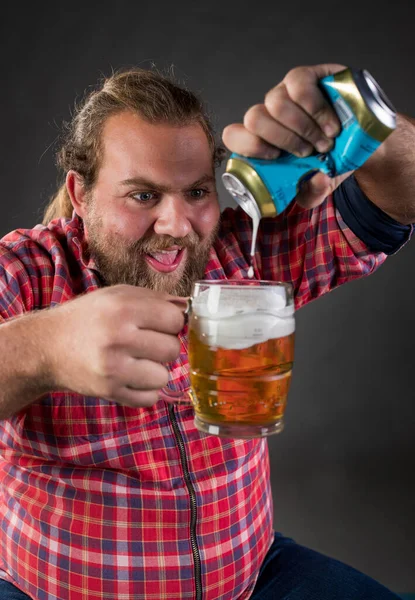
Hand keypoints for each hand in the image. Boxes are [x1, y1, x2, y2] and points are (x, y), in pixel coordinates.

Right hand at [47, 285, 186, 406]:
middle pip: (172, 349)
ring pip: (164, 376)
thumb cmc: (88, 317)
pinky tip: (131, 377)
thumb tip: (189, 308)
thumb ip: (155, 299)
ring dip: (155, 371)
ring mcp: (114, 367)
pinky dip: (145, 390)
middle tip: (145, 344)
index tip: (159, 325)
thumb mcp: (117, 296)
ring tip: (137, 362)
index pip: (176, 319)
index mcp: (123, 307)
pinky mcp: (109, 391)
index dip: (171, 323)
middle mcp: (119, 336)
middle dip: (163, 346)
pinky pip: (150, 398)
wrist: (48, 346)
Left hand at [222, 63, 351, 208]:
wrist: (364, 140)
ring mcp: (287, 91)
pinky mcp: (309, 75)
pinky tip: (331, 124)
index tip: (275, 158)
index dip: (249, 146)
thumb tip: (316, 181)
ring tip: (325, 141)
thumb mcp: (320, 186)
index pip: (234, 135)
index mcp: (263, 139)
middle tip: (308, 153)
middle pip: (254, 117)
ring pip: (275, 102)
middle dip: (283, 140)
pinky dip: (315, 108)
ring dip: (302, 128)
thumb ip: (312, 193)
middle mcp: (270, 113)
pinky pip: (298, 83)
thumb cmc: (333, 161)